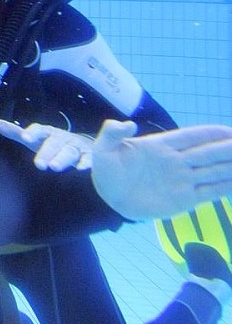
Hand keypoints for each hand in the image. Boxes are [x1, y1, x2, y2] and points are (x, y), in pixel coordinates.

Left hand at [0, 118, 92, 170]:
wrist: (81, 144)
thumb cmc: (51, 143)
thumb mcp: (35, 138)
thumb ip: (16, 133)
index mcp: (48, 132)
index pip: (39, 130)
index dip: (32, 132)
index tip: (25, 137)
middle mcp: (62, 137)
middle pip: (53, 143)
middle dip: (46, 152)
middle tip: (38, 164)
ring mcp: (76, 146)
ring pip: (69, 151)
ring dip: (62, 159)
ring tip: (54, 167)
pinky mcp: (88, 155)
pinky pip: (88, 158)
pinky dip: (86, 162)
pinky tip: (82, 169)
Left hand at [91, 120, 231, 219]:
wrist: (107, 197)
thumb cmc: (106, 169)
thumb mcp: (104, 148)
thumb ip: (113, 133)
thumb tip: (127, 124)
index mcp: (161, 146)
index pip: (192, 137)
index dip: (212, 133)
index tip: (230, 131)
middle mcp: (177, 161)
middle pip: (210, 153)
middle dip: (229, 149)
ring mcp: (183, 180)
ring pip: (215, 171)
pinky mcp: (184, 199)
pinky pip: (211, 192)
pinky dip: (227, 188)